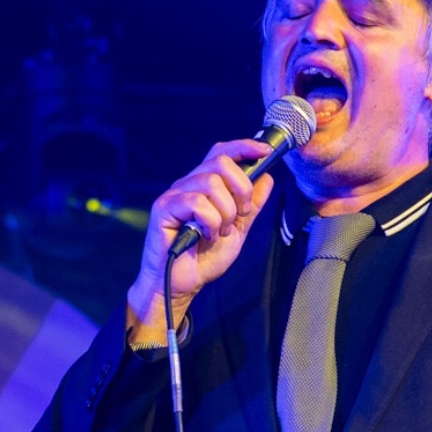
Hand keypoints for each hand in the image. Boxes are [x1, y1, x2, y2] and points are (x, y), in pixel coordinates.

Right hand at [126, 139, 277, 344]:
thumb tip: (267, 177)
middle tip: (240, 215)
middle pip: (221, 162)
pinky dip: (210, 221)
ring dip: (225, 211)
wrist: (181, 285)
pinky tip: (206, 236)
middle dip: (241, 188)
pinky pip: (196, 202)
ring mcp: (175, 195)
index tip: (265, 152)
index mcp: (204, 185)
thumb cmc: (203, 258)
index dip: (244, 146)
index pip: (223, 152)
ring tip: (221, 232)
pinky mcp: (164, 209)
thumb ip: (252, 206)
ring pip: (211, 183)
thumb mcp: (238, 230)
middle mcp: (188, 184)